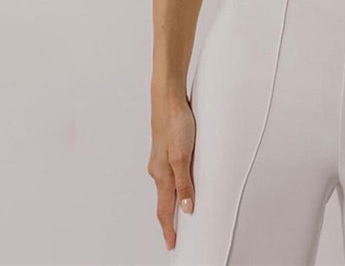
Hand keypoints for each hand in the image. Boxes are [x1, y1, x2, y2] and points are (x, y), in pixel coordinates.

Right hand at [147, 94, 196, 250]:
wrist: (169, 99)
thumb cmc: (175, 123)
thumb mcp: (183, 156)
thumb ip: (184, 183)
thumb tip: (186, 208)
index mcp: (161, 174)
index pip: (164, 210)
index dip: (169, 229)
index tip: (172, 244)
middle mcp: (158, 169)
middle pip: (164, 201)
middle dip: (169, 220)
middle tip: (176, 235)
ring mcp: (161, 159)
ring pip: (167, 186)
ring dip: (172, 202)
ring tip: (181, 214)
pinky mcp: (167, 148)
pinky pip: (170, 173)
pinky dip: (175, 185)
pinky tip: (181, 183)